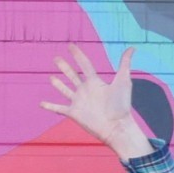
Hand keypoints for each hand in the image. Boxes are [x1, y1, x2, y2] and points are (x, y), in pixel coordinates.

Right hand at [41, 44, 156, 158]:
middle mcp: (85, 90)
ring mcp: (78, 102)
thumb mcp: (123, 81)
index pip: (84, 64)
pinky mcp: (73, 113)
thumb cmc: (121, 104)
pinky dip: (50, 106)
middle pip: (72, 75)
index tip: (71, 46)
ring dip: (57, 84)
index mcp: (95, 82)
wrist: (116, 126)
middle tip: (56, 58)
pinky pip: (58, 108)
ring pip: (65, 90)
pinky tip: (41, 103)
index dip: (78, 55)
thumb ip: (124, 64)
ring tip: (50, 78)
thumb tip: (132, 47)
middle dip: (64, 67)